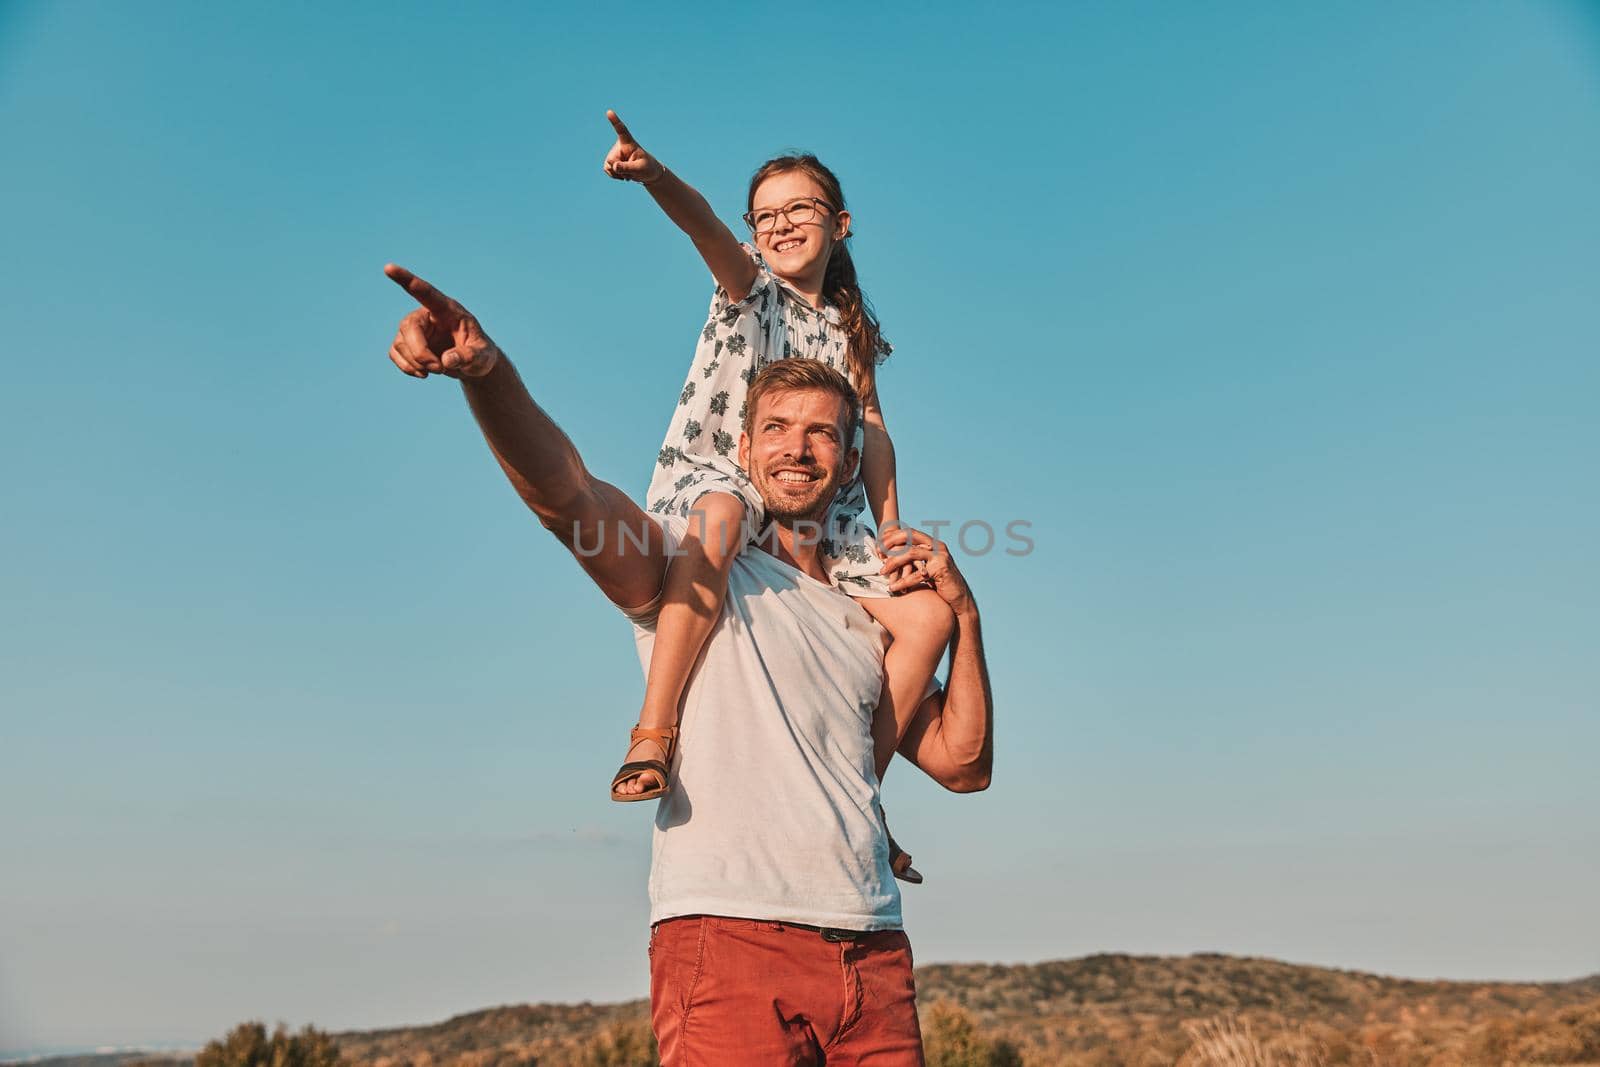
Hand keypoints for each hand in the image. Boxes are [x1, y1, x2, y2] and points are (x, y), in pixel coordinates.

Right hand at [383, 264, 501, 379]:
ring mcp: (415, 328)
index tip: (388, 268)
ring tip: (439, 371)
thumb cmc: (480, 354)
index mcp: (448, 310)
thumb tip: (446, 360)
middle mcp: (427, 314)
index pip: (425, 292)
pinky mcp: (407, 343)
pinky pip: (395, 353)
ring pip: (400, 343)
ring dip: (416, 363)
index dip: (407, 280)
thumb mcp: (483, 357)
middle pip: (409, 327)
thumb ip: (470, 357)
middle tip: (439, 369)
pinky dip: (407, 367)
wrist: (473, 364)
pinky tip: (423, 373)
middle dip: (420, 352)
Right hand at [602, 109, 664, 184]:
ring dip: (618, 173)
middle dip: (620, 169)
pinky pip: (607, 169)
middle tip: (632, 170)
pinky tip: (624, 174)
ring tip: (629, 171)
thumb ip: (627, 167)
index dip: (615, 121)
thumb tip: (613, 166)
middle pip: (612, 159)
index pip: (621, 130)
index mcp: (629, 143)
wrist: (647, 173)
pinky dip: (614, 175)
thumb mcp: (640, 169)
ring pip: (609, 166)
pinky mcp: (611, 160)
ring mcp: (614, 153)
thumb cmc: (647, 168)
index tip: (609, 112)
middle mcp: (619, 145)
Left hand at [879, 524, 974, 615]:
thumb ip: (916, 560)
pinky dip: (903, 581)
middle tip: (878, 553)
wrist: (959, 598)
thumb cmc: (940, 584)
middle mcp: (937, 546)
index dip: (893, 536)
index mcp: (932, 543)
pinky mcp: (941, 569)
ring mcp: (940, 556)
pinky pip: (917, 574)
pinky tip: (893, 587)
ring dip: (894, 562)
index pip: (909, 533)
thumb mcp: (927, 568)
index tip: (879, 545)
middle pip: (909, 536)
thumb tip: (893, 558)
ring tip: (882, 571)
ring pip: (911, 553)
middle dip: (891, 543)